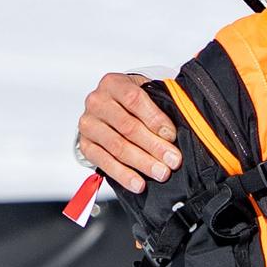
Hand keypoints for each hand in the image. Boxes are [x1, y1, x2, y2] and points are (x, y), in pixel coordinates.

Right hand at [76, 72, 180, 193]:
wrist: (107, 111)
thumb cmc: (131, 103)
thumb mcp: (145, 94)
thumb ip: (159, 105)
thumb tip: (180, 126)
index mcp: (113, 83)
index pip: (134, 99)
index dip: (155, 119)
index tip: (171, 136)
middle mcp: (97, 102)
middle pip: (127, 126)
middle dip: (153, 146)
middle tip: (172, 160)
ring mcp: (88, 124)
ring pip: (117, 146)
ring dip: (142, 162)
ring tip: (160, 173)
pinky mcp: (85, 145)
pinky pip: (104, 162)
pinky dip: (123, 175)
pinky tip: (138, 183)